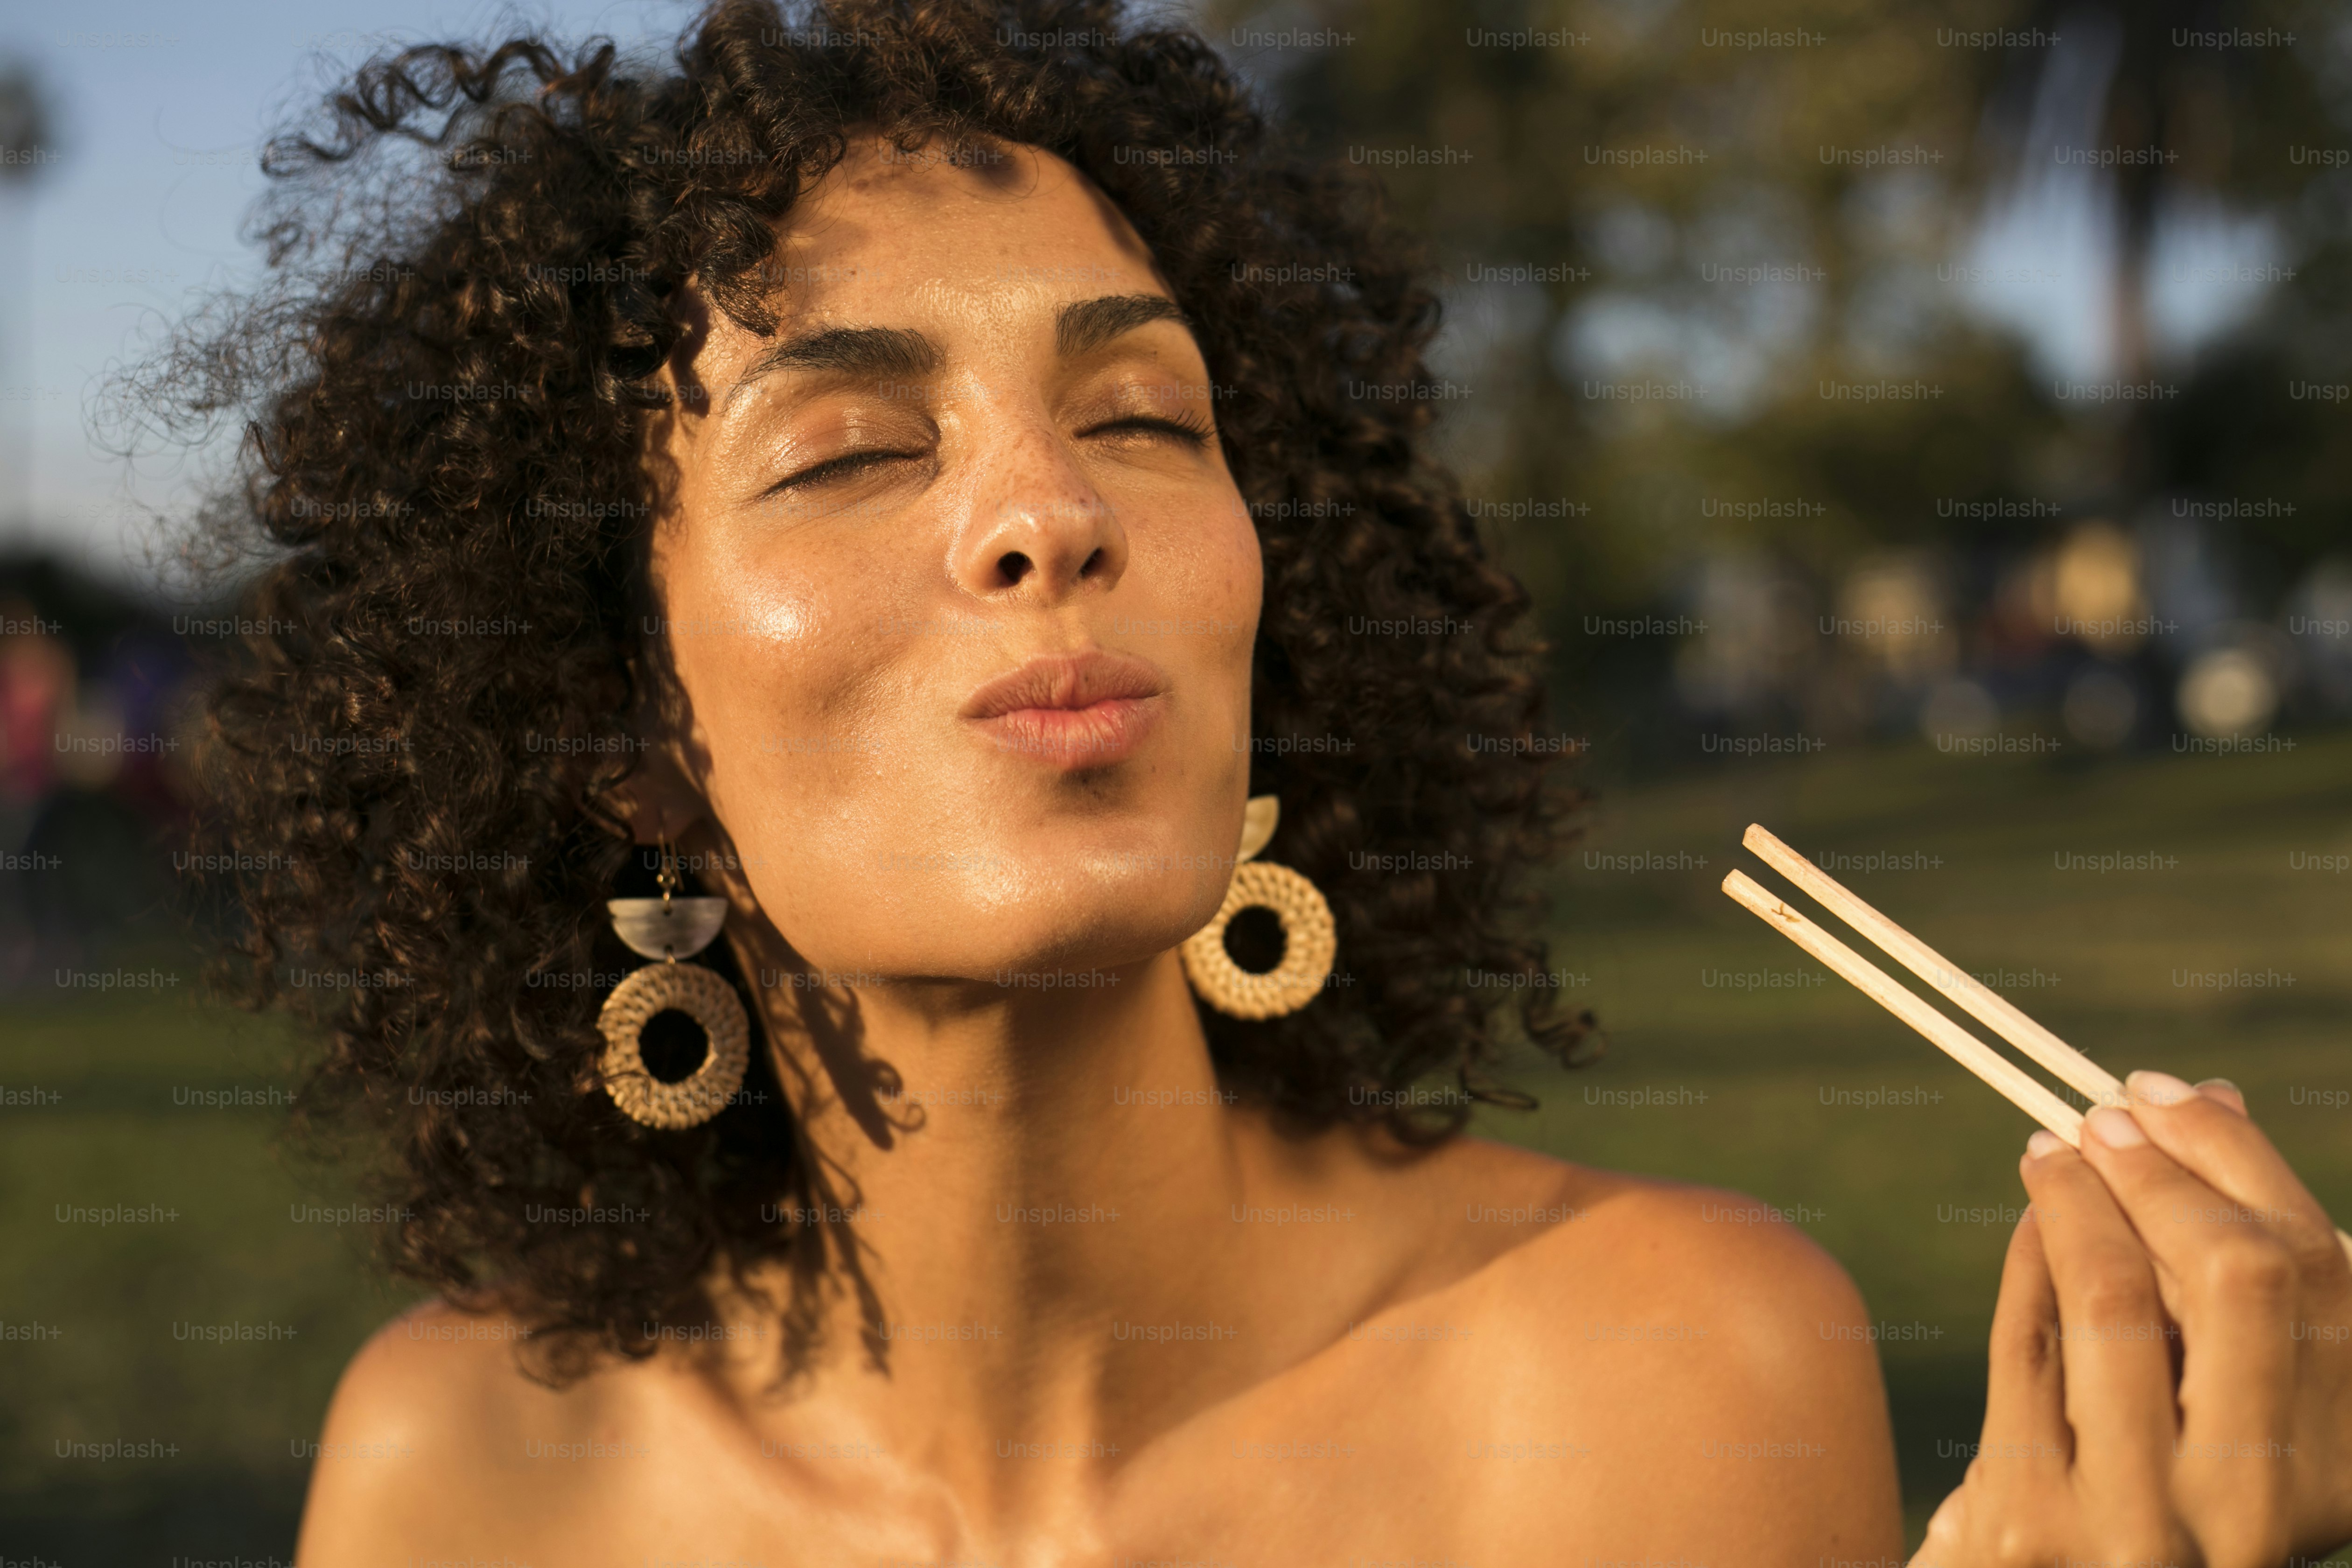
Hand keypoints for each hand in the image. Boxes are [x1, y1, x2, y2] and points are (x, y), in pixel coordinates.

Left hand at [1919, 1071, 2351, 1567]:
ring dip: (2080, 1200)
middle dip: (2165, 1171)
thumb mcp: (2226, 1416)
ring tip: (2051, 1152)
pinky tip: (2030, 1226)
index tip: (2187, 1097)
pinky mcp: (2037, 1523)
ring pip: (2116, 1298)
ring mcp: (2147, 1521)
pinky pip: (2031, 1348)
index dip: (2245, 1162)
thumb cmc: (2154, 1497)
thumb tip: (2212, 1102)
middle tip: (2107, 1113)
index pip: (2318, 1272)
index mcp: (2340, 1466)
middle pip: (2239, 1274)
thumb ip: (2238, 1296)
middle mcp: (2261, 1503)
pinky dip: (2029, 1264)